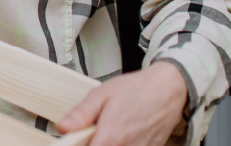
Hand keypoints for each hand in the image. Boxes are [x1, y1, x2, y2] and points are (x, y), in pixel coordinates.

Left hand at [56, 61, 188, 145]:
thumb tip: (62, 128)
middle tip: (91, 134)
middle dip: (92, 144)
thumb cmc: (136, 89)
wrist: (168, 90)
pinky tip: (122, 135)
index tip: (75, 141)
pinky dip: (123, 145)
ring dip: (107, 144)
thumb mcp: (102, 94)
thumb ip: (80, 114)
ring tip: (106, 133)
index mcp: (111, 136)